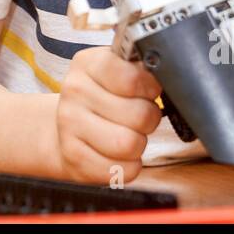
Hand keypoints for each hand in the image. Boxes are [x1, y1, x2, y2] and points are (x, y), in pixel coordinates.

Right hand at [55, 46, 162, 184]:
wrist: (65, 126)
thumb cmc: (102, 97)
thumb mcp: (116, 70)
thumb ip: (140, 68)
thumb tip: (167, 76)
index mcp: (88, 63)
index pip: (133, 78)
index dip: (150, 88)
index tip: (148, 91)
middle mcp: (75, 91)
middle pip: (139, 115)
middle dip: (149, 119)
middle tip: (139, 117)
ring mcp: (69, 125)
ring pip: (130, 144)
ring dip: (139, 143)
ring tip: (129, 134)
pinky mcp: (73, 157)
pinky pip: (123, 170)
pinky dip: (130, 166)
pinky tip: (119, 155)